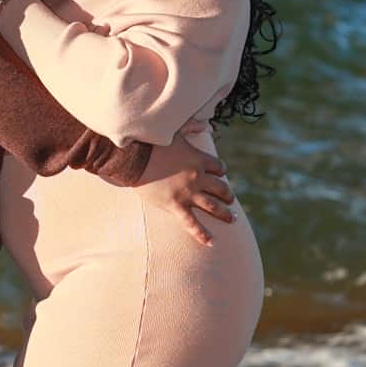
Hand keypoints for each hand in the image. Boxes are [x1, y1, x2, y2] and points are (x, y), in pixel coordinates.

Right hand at [139, 135, 236, 249]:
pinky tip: (211, 241)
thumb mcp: (175, 130)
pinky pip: (192, 223)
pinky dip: (202, 233)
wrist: (133, 158)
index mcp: (199, 159)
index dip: (220, 171)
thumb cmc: (152, 142)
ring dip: (224, 213)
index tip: (220, 174)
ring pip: (212, 206)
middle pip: (220, 188)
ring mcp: (188, 194)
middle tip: (230, 200)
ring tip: (232, 218)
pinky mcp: (175, 206)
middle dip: (227, 194)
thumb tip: (206, 125)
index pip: (218, 167)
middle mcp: (198, 178)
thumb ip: (192, 127)